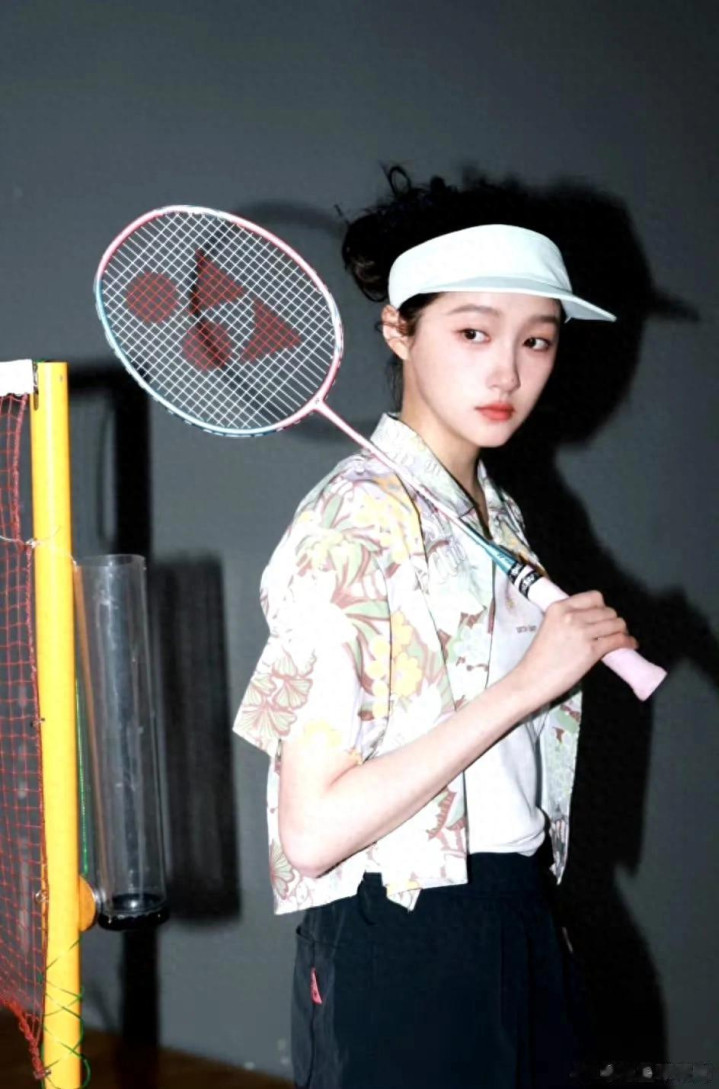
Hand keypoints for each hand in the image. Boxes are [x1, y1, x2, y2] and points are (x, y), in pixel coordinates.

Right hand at [511, 590, 637, 707]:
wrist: (532, 679)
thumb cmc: (538, 658)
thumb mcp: (549, 627)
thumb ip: (567, 618)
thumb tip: (591, 619)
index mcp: (559, 607)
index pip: (594, 597)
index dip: (602, 607)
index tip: (603, 616)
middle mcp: (571, 616)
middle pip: (607, 610)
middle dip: (613, 620)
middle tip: (612, 630)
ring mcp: (582, 632)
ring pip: (617, 623)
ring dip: (622, 630)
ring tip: (621, 637)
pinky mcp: (591, 650)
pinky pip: (618, 640)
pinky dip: (628, 642)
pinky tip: (630, 644)